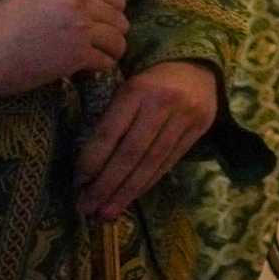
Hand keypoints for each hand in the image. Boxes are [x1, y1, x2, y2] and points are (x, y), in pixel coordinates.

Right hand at [0, 0, 127, 96]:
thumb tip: (89, 7)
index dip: (113, 12)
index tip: (107, 23)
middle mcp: (76, 2)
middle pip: (119, 18)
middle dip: (114, 33)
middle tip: (103, 44)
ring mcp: (79, 28)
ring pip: (118, 41)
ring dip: (111, 52)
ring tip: (99, 58)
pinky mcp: (78, 54)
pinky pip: (106, 62)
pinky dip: (100, 68)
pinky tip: (87, 70)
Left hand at [77, 60, 218, 219]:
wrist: (197, 67)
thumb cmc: (150, 81)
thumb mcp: (126, 89)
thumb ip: (112, 119)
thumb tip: (89, 166)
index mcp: (137, 89)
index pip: (110, 132)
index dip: (92, 161)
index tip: (78, 184)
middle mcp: (163, 102)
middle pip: (131, 152)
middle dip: (107, 184)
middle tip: (88, 208)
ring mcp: (185, 116)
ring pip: (152, 161)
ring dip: (127, 191)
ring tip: (108, 212)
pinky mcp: (200, 128)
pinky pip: (170, 161)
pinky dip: (149, 181)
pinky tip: (133, 195)